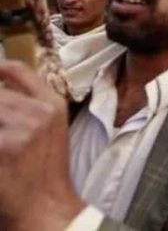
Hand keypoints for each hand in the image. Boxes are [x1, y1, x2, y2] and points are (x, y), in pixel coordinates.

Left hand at [0, 61, 83, 229]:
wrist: (45, 206)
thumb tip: (3, 92)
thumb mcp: (50, 129)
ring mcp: (19, 128)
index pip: (18, 70)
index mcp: (53, 104)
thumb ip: (29, 104)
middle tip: (2, 133)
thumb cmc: (45, 170)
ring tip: (2, 143)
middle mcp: (39, 111)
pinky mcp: (2, 146)